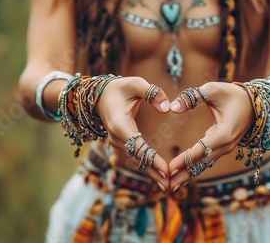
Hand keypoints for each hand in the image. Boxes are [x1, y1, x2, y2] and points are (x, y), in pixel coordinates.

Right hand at [97, 76, 170, 190]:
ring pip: (135, 162)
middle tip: (170, 185)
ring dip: (151, 174)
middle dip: (153, 172)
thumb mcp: (135, 83)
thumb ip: (152, 92)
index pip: (137, 145)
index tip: (165, 170)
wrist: (99, 97)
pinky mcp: (120, 146)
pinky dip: (146, 168)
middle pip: (136, 159)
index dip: (151, 158)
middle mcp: (116, 138)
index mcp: (119, 124)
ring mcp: (116, 143)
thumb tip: (168, 108)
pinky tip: (159, 178)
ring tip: (167, 186)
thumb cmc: (120, 89)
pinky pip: (134, 159)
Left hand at [167, 82, 254, 191]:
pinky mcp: (223, 148)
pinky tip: (182, 177)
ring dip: (188, 175)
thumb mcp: (213, 90)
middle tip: (166, 186)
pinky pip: (207, 161)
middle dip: (183, 175)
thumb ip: (193, 97)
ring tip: (171, 187)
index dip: (184, 160)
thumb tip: (173, 107)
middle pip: (201, 163)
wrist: (256, 103)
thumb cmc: (233, 94)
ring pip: (204, 165)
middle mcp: (226, 145)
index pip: (200, 150)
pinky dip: (194, 169)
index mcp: (224, 133)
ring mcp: (226, 149)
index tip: (169, 169)